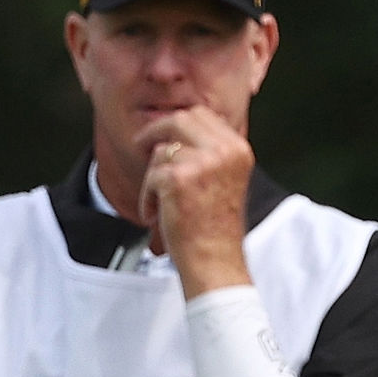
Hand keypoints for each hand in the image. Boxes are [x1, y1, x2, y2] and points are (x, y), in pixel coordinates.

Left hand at [136, 106, 254, 288]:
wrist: (215, 261)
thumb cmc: (215, 228)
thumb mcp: (224, 180)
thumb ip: (209, 153)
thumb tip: (178, 129)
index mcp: (237, 149)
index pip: (202, 115)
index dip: (177, 122)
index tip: (162, 134)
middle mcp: (223, 151)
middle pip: (180, 120)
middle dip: (156, 131)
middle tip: (140, 145)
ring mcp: (201, 163)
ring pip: (161, 151)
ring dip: (154, 177)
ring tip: (162, 204)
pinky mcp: (177, 179)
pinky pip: (151, 176)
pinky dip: (148, 198)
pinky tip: (157, 216)